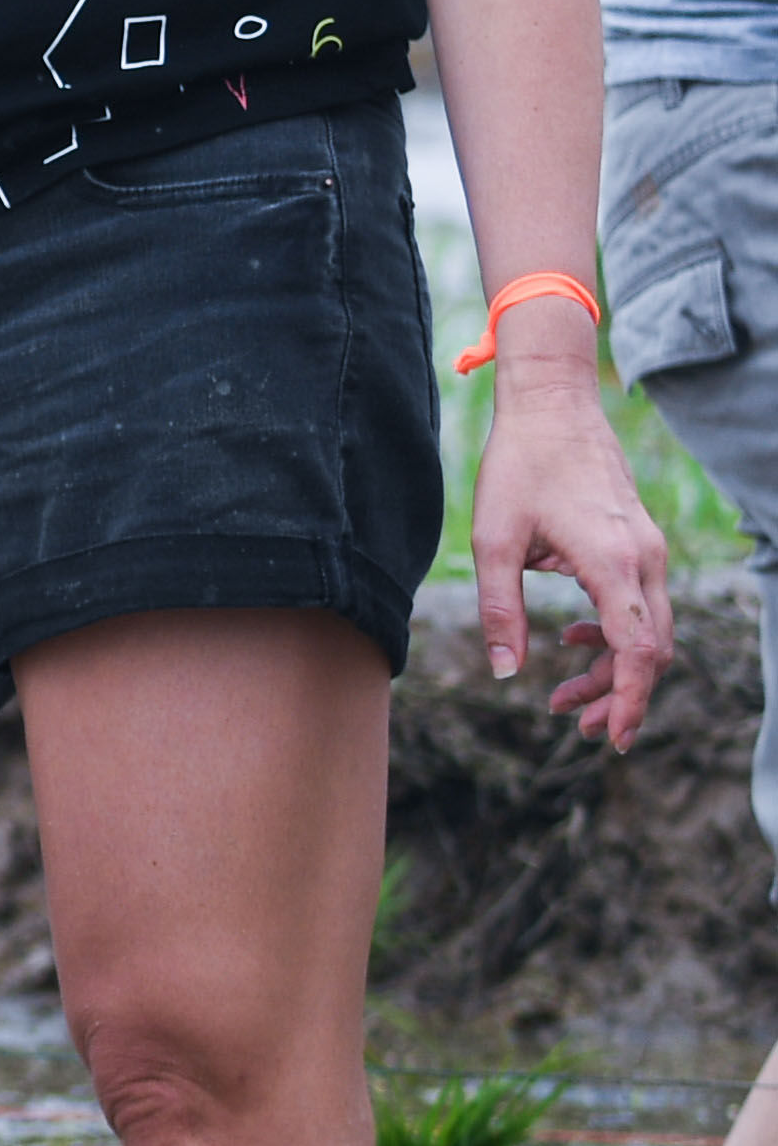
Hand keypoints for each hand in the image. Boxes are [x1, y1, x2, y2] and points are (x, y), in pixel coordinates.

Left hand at [471, 356, 671, 751]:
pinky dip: (614, 634)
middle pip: (651, 650)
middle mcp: (645, 560)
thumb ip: (501, 610)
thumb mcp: (494, 542)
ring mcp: (649, 550)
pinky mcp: (639, 543)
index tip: (613, 737)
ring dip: (613, 669)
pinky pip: (641, 605)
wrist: (552, 408)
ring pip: (649, 630)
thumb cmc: (518, 467)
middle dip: (617, 695)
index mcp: (614, 562)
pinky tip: (572, 640)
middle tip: (573, 724)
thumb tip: (507, 672)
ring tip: (563, 698)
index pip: (638, 651)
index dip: (629, 700)